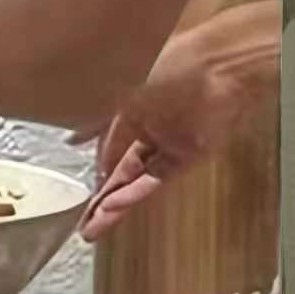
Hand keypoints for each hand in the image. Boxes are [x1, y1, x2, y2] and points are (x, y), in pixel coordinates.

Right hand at [76, 6, 277, 241]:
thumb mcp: (121, 95)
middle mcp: (151, 128)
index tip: (82, 196)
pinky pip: (158, 179)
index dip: (97, 171)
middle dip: (103, 197)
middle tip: (84, 224)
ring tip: (94, 227)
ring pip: (138, 180)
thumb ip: (100, 124)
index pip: (110, 147)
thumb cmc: (169, 65)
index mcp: (134, 107)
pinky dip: (136, 193)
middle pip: (123, 170)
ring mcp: (171, 144)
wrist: (218, 65)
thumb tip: (75, 141)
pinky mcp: (191, 156)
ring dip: (117, 204)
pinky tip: (115, 207)